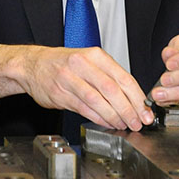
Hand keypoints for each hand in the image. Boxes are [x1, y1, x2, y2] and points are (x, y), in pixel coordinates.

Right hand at [0, 45, 153, 130]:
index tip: (146, 111)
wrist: (32, 65)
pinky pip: (84, 109)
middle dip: (128, 110)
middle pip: (112, 90)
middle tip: (138, 122)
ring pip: (98, 100)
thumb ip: (109, 76)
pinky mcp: (60, 94)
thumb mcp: (88, 60)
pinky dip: (98, 118)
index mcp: (94, 55)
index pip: (123, 77)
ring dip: (114, 116)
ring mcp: (69, 79)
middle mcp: (82, 64)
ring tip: (124, 124)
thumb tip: (133, 98)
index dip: (137, 97)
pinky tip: (107, 123)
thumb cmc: (63, 63)